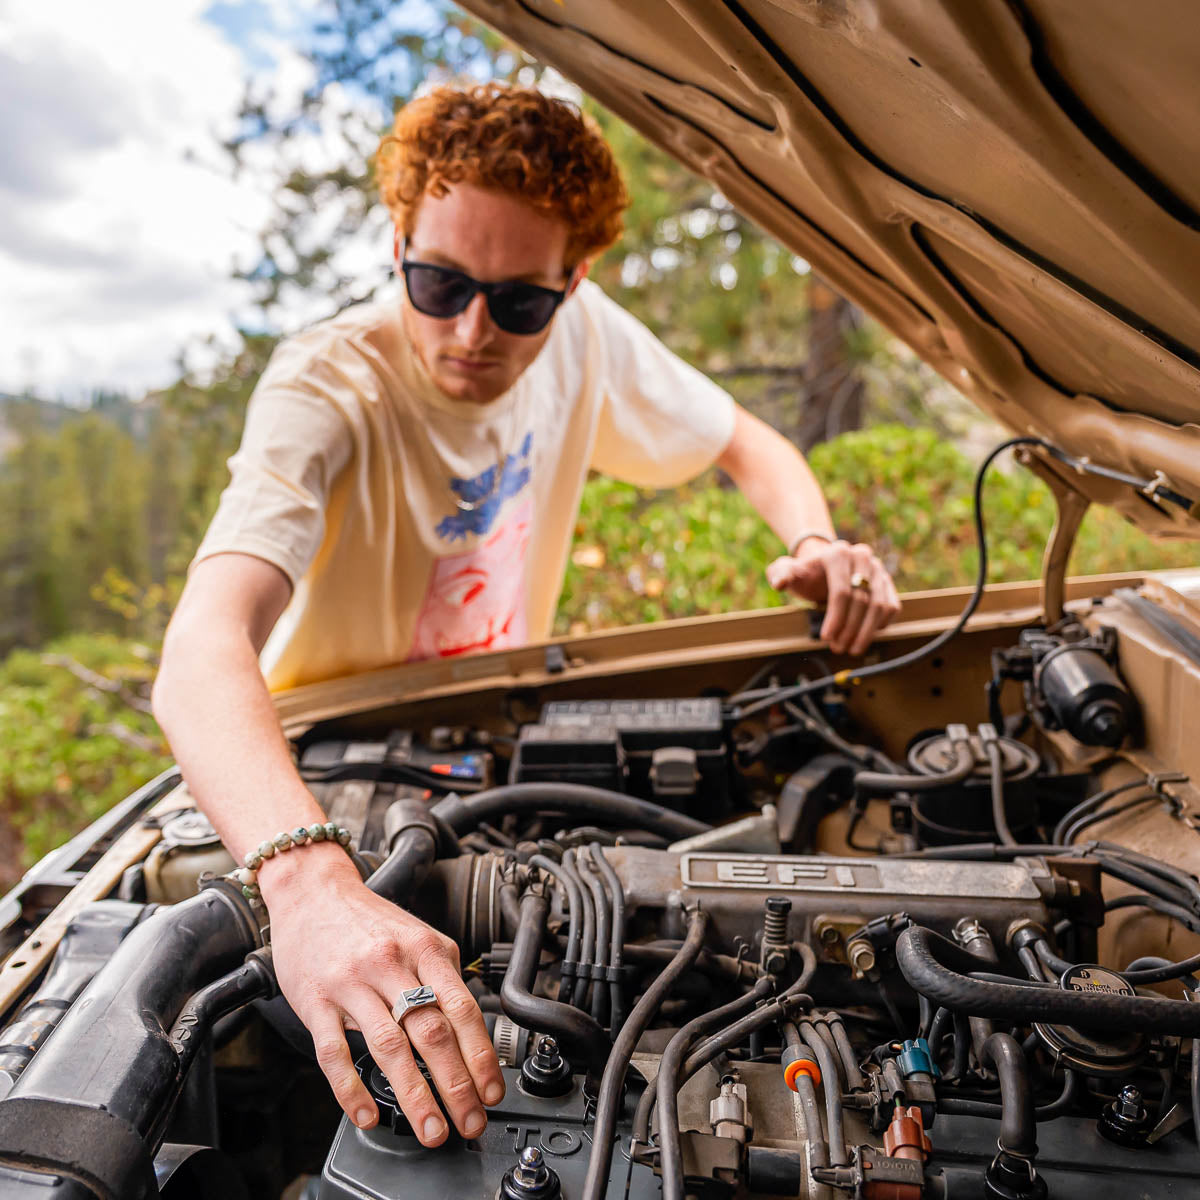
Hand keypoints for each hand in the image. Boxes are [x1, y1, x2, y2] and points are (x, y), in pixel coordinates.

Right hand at [260, 847, 504, 1146]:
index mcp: (424, 948)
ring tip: (430, 1129)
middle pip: (431, 1031)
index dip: (481, 1055)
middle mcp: (391, 964)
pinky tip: (367, 1114)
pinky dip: (351, 1089)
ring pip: (388, 1046)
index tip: (492, 1090)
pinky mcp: (316, 1001)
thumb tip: (473, 1025)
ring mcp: (352, 983)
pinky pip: (334, 1052)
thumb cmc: (368, 921)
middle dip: (456, 1084)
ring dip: (414, 1095)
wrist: (313, 892)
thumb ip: (444, 974)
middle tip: (470, 1121)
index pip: (462, 1008)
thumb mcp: (417, 934)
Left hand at [766, 538, 900, 654]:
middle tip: (838, 648)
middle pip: (862, 601)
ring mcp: (878, 569)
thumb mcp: (788, 571)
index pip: (841, 591)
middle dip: (849, 629)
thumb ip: (780, 574)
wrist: (824, 567)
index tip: (826, 638)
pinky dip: (880, 625)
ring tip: (851, 648)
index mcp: (837, 553)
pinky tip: (864, 637)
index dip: (835, 618)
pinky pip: (891, 607)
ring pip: (880, 606)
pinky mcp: (887, 582)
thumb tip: (779, 583)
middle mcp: (862, 557)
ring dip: (866, 632)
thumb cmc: (806, 574)